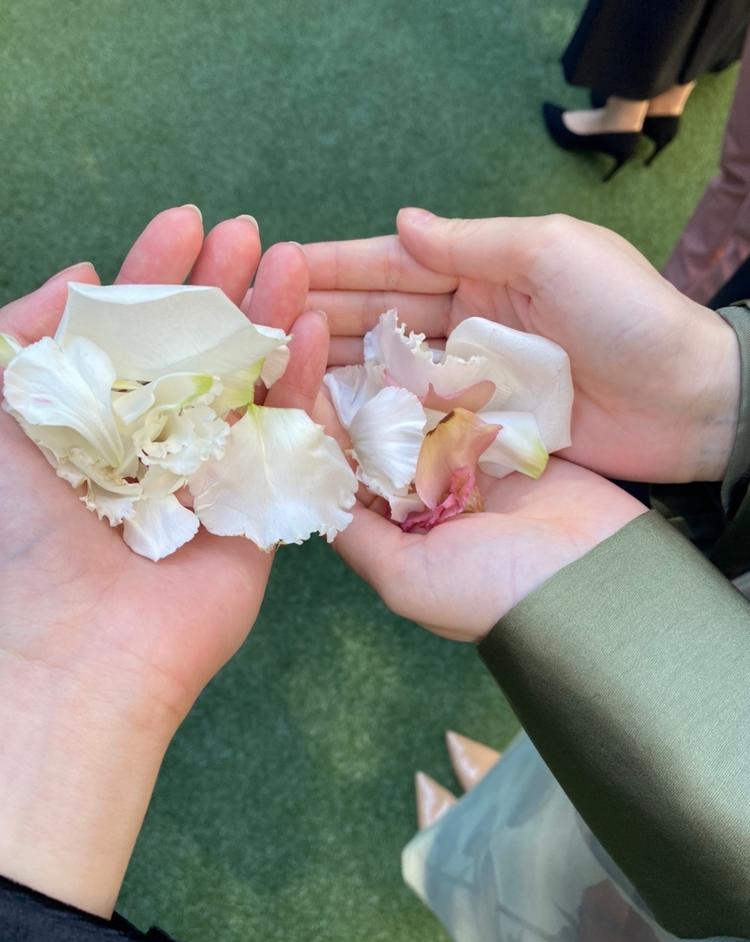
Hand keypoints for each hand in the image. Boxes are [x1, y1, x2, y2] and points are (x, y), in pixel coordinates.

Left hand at [0, 206, 318, 915]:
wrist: (79, 645)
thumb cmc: (25, 535)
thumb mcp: (0, 418)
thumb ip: (23, 341)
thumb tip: (79, 278)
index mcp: (97, 418)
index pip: (134, 329)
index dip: (156, 272)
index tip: (183, 221)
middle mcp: (156, 438)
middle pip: (198, 347)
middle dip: (221, 285)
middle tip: (247, 233)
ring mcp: (211, 471)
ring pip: (248, 381)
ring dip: (268, 319)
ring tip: (290, 262)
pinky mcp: (257, 506)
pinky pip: (284, 435)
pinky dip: (297, 382)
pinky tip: (304, 332)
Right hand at [308, 209, 739, 483]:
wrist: (688, 403)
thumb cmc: (629, 317)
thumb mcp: (555, 255)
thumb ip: (476, 242)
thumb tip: (402, 222)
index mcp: (486, 271)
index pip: (394, 265)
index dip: (335, 266)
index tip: (274, 265)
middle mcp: (471, 323)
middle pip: (379, 320)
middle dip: (318, 319)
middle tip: (254, 328)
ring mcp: (474, 380)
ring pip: (389, 372)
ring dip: (335, 370)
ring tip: (274, 375)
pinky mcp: (483, 429)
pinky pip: (418, 421)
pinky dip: (376, 420)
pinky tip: (329, 423)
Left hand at [315, 356, 644, 640]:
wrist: (591, 575)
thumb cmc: (490, 590)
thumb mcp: (405, 578)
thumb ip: (357, 536)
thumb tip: (313, 492)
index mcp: (395, 535)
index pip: (343, 480)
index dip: (317, 438)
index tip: (294, 386)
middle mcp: (424, 501)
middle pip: (375, 443)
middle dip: (351, 402)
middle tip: (323, 346)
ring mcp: (464, 470)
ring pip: (415, 418)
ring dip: (392, 386)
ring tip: (362, 339)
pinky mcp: (502, 443)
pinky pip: (461, 405)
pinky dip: (440, 382)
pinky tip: (415, 348)